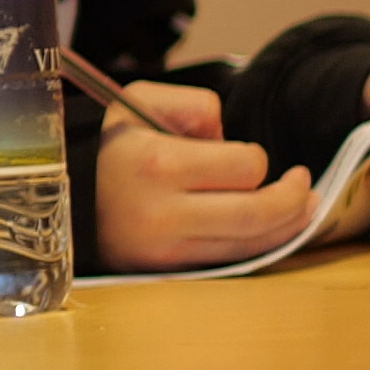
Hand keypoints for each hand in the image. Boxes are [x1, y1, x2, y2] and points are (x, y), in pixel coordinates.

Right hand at [93, 81, 317, 271]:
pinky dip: (263, 245)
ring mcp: (166, 247)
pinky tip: (275, 228)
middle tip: (304, 184)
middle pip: (257, 213)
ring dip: (290, 225)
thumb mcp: (139, 101)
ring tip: (304, 206)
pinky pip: (233, 261)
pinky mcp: (170, 269)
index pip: (245, 166)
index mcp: (157, 163)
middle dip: (293, 199)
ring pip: (253, 244)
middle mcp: (162, 211)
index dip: (255, 157)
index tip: (244, 153)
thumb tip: (228, 136)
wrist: (65, 196)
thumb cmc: (113, 147)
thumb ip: (194, 103)